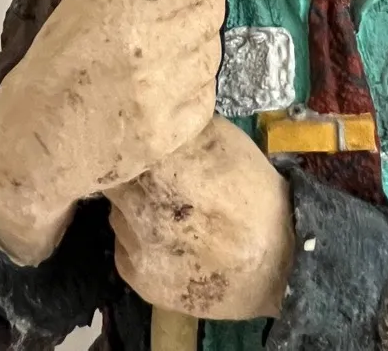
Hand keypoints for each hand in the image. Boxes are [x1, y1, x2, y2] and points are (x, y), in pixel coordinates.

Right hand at [0, 0, 238, 262]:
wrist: (36, 142)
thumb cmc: (54, 63)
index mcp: (130, 11)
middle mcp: (155, 51)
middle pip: (212, 9)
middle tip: (187, 0)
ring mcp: (167, 96)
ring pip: (213, 51)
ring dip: (200, 40)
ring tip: (170, 45)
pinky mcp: (174, 133)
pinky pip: (207, 93)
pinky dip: (196, 82)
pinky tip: (170, 80)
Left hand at [108, 116, 294, 319]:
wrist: (275, 262)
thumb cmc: (253, 193)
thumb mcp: (223, 140)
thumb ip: (183, 127)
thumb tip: (156, 112)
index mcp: (158, 161)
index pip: (114, 141)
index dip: (123, 138)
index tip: (135, 138)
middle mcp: (137, 201)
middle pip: (112, 178)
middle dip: (130, 174)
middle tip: (157, 177)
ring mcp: (134, 241)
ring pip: (118, 212)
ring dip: (134, 207)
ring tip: (169, 210)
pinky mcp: (136, 274)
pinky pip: (124, 245)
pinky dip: (139, 240)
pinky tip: (170, 239)